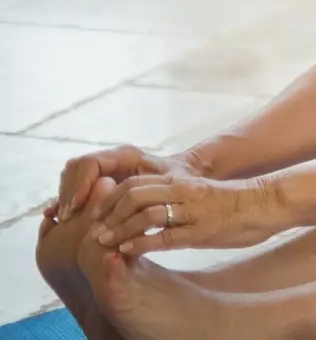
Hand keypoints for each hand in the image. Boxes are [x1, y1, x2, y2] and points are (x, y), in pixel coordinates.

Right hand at [48, 146, 197, 223]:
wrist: (188, 178)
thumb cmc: (182, 183)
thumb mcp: (169, 188)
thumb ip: (147, 197)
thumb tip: (120, 210)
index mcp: (127, 155)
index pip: (90, 163)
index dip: (79, 185)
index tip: (75, 208)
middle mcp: (112, 158)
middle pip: (76, 168)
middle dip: (69, 192)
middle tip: (67, 218)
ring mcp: (104, 168)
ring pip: (72, 176)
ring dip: (66, 197)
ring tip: (68, 220)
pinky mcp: (100, 180)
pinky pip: (75, 185)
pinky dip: (68, 199)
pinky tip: (65, 218)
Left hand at [91, 174, 288, 256]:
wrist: (268, 203)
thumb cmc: (235, 202)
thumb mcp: (201, 194)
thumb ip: (177, 199)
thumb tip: (151, 210)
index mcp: (182, 182)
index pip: (136, 184)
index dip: (111, 198)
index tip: (98, 214)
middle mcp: (183, 192)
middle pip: (134, 194)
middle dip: (108, 212)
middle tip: (95, 229)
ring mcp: (192, 211)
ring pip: (145, 213)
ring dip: (119, 228)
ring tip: (104, 241)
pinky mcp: (202, 230)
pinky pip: (166, 235)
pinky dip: (141, 242)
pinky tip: (128, 249)